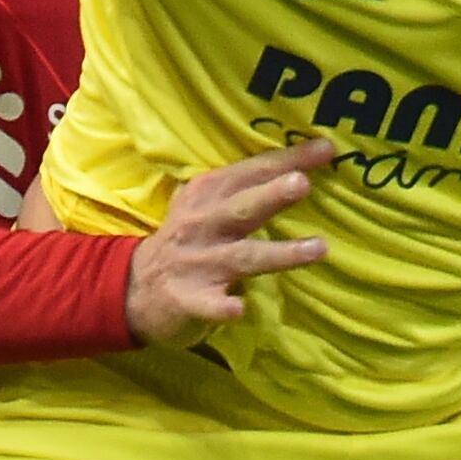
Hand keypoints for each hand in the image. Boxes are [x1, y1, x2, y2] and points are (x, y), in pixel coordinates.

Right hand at [124, 141, 331, 344]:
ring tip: (318, 248)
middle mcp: (202, 224)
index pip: (251, 172)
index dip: (288, 160)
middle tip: (302, 183)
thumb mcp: (204, 204)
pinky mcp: (188, 299)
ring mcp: (196, 263)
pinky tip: (238, 310)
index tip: (326, 149)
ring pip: (242, 256)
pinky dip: (222, 307)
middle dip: (272, 195)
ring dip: (279, 252)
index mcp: (207, 194)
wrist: (134, 288)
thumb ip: (241, 187)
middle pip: (242, 207)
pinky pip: (208, 305)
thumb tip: (300, 168)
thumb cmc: (187, 240)